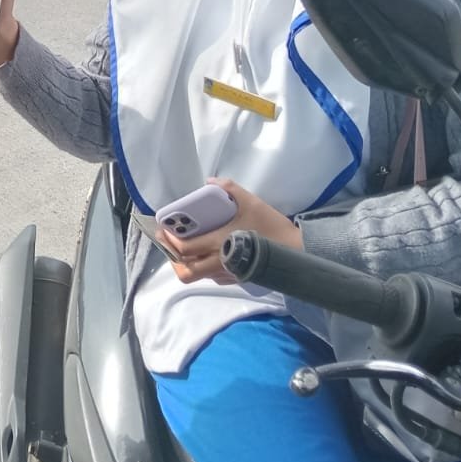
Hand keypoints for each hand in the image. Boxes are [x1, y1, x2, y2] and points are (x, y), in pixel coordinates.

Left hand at [158, 179, 302, 284]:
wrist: (297, 252)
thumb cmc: (272, 227)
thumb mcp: (251, 202)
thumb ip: (229, 189)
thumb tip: (209, 182)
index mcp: (220, 244)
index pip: (185, 250)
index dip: (169, 242)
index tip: (163, 229)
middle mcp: (220, 263)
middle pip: (186, 272)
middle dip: (172, 258)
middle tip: (170, 241)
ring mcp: (228, 274)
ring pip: (198, 276)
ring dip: (186, 263)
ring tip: (184, 246)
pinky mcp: (236, 278)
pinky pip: (211, 276)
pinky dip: (203, 266)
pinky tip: (206, 252)